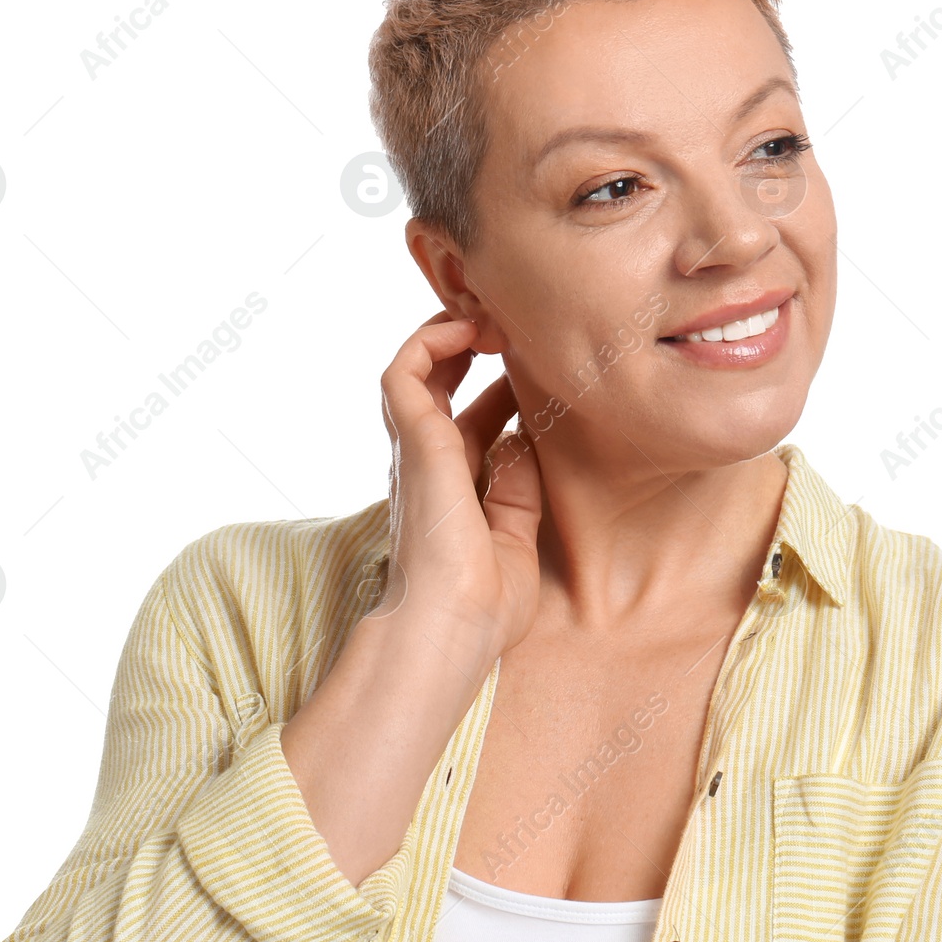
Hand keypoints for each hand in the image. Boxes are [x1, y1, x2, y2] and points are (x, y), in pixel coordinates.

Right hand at [374, 310, 543, 664]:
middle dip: (470, 348)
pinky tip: (470, 329)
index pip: (472, 424)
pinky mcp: (413, 440)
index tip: (536, 370)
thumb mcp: (516, 540)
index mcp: (451, 491)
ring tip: (490, 313)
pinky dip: (431, 339)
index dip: (501, 390)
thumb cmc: (483, 607)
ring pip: (415, 368)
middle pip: (441, 386)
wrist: (452, 628)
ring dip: (449, 332)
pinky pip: (404, 370)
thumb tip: (523, 439)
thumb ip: (517, 490)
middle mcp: (426, 465)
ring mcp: (415, 450)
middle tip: (510, 324)